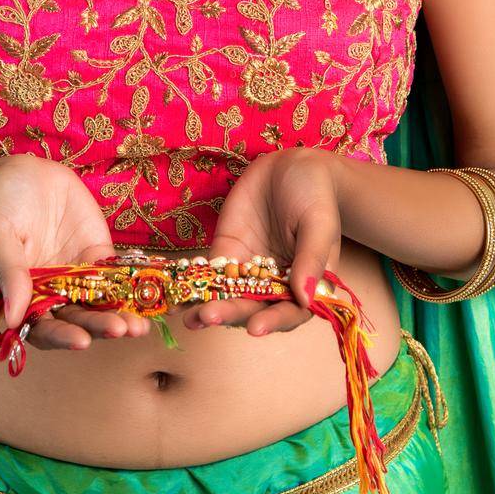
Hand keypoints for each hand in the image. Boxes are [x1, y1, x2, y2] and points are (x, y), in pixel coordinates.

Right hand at [0, 154, 152, 351]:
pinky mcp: (97, 257)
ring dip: (118, 316)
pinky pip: (115, 277)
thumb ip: (7, 272)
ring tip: (138, 326)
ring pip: (98, 304)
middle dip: (97, 327)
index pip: (39, 328)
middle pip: (75, 320)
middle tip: (118, 330)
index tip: (80, 340)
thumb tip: (12, 318)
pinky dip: (131, 289)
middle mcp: (49, 294)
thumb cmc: (2, 205)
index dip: (60, 337)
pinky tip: (148, 297)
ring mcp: (75, 278)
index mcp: (19, 297)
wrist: (27, 172)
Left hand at [182, 149, 344, 338]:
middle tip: (209, 316)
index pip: (290, 312)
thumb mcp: (318, 225)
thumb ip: (311, 260)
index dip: (273, 322)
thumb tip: (307, 299)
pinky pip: (209, 272)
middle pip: (253, 307)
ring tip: (190, 317)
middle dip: (231, 313)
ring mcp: (248, 269)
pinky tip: (176, 296)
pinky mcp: (226, 251)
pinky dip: (193, 284)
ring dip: (208, 306)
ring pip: (228, 295)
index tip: (255, 328)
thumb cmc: (315, 196)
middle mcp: (275, 284)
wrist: (293, 166)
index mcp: (304, 284)